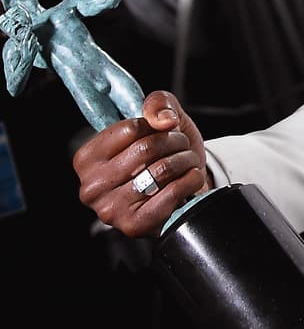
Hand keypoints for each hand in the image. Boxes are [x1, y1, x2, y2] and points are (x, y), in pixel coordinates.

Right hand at [72, 90, 209, 236]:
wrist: (182, 189)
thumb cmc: (165, 154)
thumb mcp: (161, 119)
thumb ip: (158, 103)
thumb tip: (161, 119)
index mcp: (87, 159)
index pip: (129, 128)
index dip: (156, 125)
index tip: (164, 130)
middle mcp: (91, 187)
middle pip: (147, 148)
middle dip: (176, 141)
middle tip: (181, 145)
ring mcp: (110, 209)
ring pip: (162, 169)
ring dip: (186, 160)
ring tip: (186, 162)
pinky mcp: (134, 225)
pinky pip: (173, 192)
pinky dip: (191, 179)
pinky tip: (189, 179)